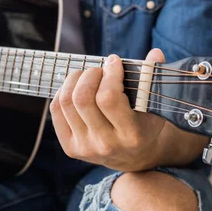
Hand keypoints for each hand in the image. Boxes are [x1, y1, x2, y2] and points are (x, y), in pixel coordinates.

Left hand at [50, 49, 166, 171]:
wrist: (134, 157)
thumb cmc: (145, 123)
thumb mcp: (154, 105)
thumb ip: (154, 78)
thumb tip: (155, 53)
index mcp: (131, 134)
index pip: (108, 98)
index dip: (109, 74)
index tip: (114, 62)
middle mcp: (106, 144)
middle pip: (82, 99)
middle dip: (90, 74)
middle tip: (100, 70)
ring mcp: (86, 147)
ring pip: (66, 102)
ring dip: (75, 79)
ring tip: (88, 76)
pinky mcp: (71, 148)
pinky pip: (56, 110)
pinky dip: (63, 91)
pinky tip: (76, 88)